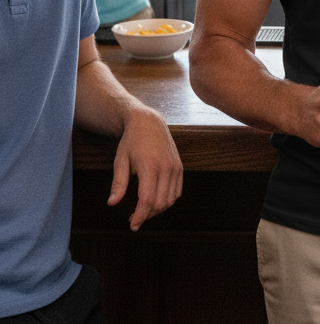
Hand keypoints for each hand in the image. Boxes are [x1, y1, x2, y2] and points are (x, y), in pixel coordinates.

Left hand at [108, 105, 182, 229]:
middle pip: (161, 203)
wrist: (148, 122)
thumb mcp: (120, 160)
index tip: (132, 225)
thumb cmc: (131, 141)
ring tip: (144, 210)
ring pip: (171, 199)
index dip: (140, 216)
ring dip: (158, 209)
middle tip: (133, 218)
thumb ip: (118, 183)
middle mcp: (166, 167)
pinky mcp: (179, 166)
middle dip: (147, 215)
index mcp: (150, 166)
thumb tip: (112, 203)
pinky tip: (156, 200)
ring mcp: (175, 166)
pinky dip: (168, 200)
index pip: (148, 199)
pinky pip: (177, 191)